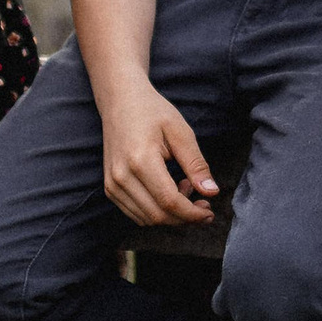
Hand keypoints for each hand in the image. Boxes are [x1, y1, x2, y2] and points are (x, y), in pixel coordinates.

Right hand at [98, 80, 218, 228]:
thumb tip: (211, 192)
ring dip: (171, 215)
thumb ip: (196, 165)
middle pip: (158, 215)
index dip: (192, 214)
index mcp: (140, 160)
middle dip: (185, 218)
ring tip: (185, 189)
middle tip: (204, 205)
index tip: (209, 212)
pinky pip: (136, 214)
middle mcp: (121, 176)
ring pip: (147, 219)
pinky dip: (156, 212)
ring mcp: (112, 184)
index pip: (169, 202)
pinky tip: (168, 191)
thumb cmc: (153, 112)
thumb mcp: (181, 132)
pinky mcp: (110, 188)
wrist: (121, 101)